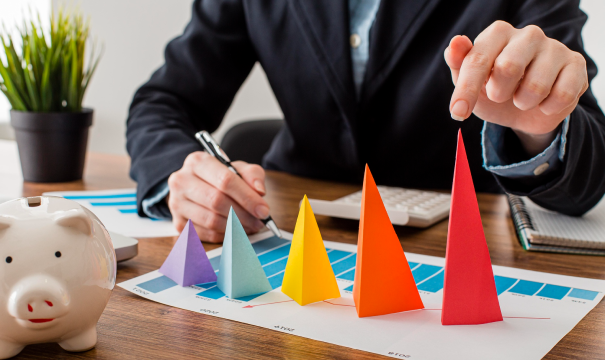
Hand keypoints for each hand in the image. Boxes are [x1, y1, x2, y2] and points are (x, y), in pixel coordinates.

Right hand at [167, 151, 267, 242]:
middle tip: (259, 221)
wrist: (195, 185)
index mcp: (197, 162)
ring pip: (210, 220)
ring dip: (235, 227)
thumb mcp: (237, 168)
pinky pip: (205, 234)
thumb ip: (252, 175)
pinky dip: (224, 235)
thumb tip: (259, 191)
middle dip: (243, 214)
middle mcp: (182, 181)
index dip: (247, 198)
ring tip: (251, 226)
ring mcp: (176, 203)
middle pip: (217, 201)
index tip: (263, 210)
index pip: (225, 181)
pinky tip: (236, 231)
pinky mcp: (178, 222)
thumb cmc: (219, 177)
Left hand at [445, 21, 587, 155]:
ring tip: (522, 98)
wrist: (524, 111)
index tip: (458, 112)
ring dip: (524, 104)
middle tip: (500, 95)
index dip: (467, 89)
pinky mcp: (576, 65)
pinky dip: (547, 108)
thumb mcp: (470, 82)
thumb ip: (458, 64)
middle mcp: (528, 34)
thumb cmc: (493, 89)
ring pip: (536, 87)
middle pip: (508, 68)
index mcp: (498, 33)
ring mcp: (555, 48)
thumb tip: (455, 42)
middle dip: (499, 93)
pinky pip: (561, 96)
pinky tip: (544, 102)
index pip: (478, 59)